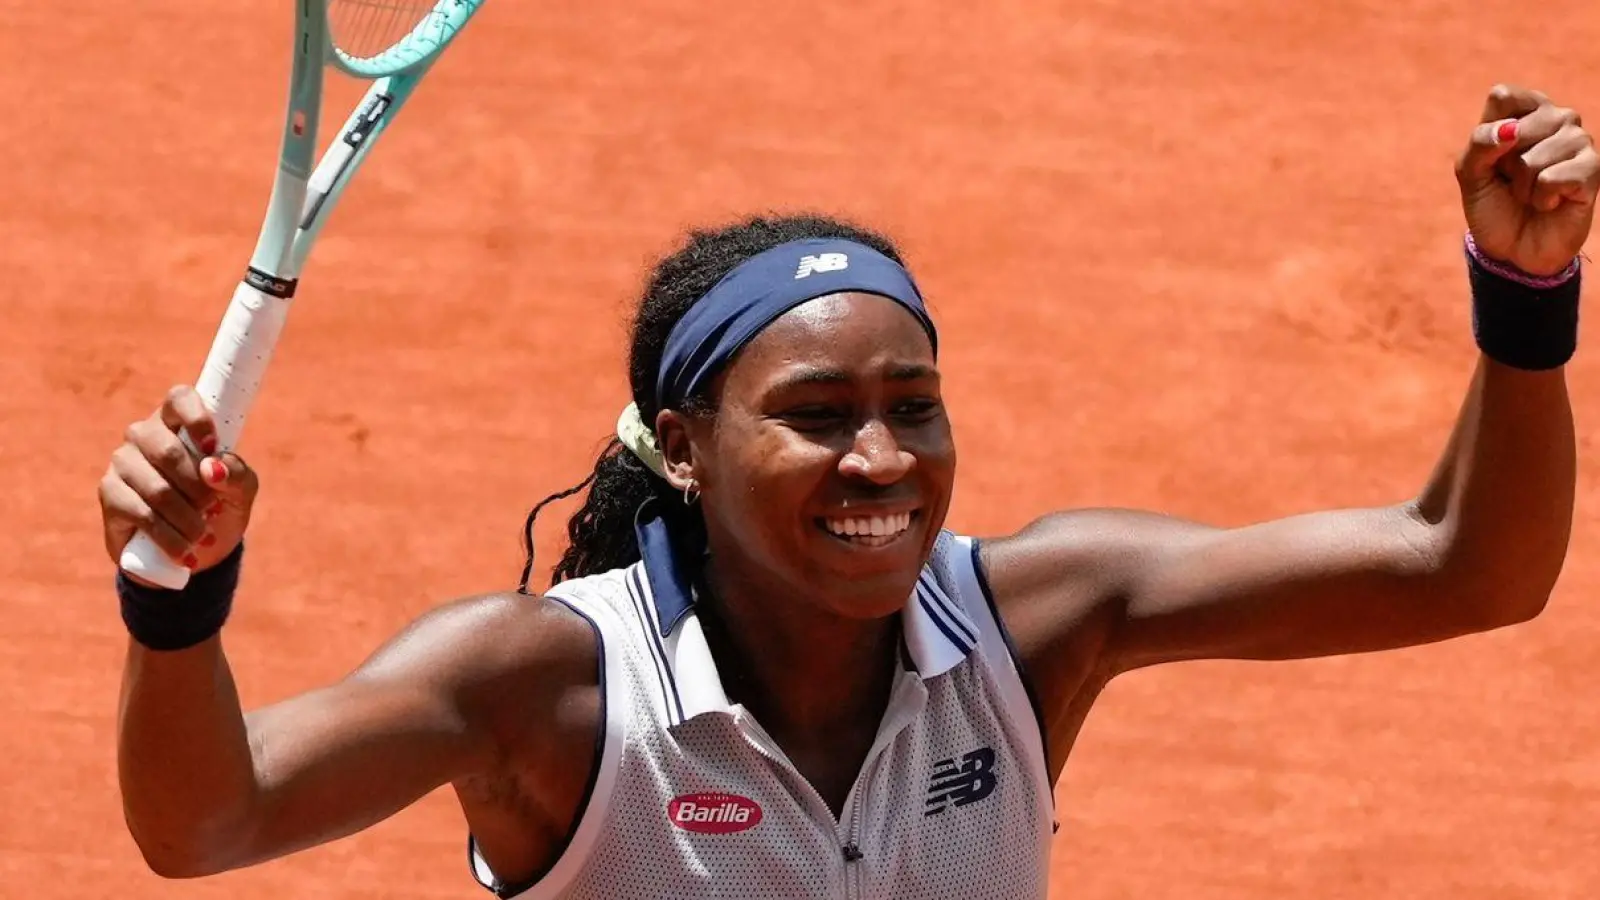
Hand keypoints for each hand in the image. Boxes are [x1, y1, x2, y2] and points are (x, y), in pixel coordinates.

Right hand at [99, 386, 258, 582]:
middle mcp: (144, 435)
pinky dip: (170, 537)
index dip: (197, 418)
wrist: (195, 548)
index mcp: (178, 422)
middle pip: (167, 451)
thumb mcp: (241, 490)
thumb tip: (212, 467)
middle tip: (213, 509)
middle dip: (199, 489)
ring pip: (157, 489)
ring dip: (188, 519)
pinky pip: (141, 514)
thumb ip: (237, 474)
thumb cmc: (220, 505)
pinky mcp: (109, 494)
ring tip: (203, 536)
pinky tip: (184, 551)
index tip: (213, 447)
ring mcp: (122, 463)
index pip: (180, 398)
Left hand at [1456, 84, 1599, 276]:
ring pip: (1534, 158)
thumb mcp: (1469, 174)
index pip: (1504, 95)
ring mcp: (1579, 141)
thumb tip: (1510, 130)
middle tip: (1512, 181)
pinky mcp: (1594, 168)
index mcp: (1525, 110)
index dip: (1488, 133)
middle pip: (1517, 129)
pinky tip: (1549, 203)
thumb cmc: (1493, 204)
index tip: (1492, 157)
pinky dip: (1542, 198)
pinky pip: (1555, 178)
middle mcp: (1558, 118)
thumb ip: (1480, 143)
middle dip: (1504, 166)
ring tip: (1530, 194)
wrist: (1512, 247)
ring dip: (1523, 187)